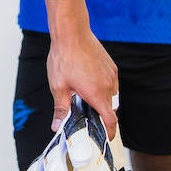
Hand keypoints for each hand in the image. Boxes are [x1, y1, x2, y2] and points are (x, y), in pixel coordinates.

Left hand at [46, 1, 118, 137]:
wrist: (72, 33)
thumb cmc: (64, 58)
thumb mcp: (58, 86)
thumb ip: (61, 109)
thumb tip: (58, 127)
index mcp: (97, 94)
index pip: (111, 121)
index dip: (109, 132)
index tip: (105, 138)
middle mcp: (109, 86)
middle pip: (110, 109)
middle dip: (100, 114)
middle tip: (86, 114)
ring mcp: (112, 76)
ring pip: (111, 96)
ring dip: (101, 99)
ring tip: (84, 95)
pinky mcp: (112, 67)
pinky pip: (111, 83)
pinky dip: (103, 87)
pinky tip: (88, 81)